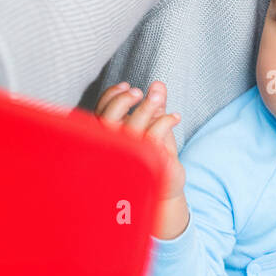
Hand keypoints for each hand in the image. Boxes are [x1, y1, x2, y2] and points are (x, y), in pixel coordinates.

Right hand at [95, 80, 185, 238]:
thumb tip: (158, 83)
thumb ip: (153, 106)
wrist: (163, 192)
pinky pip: (153, 137)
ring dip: (147, 107)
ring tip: (160, 97)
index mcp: (107, 141)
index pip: (99, 113)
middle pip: (108, 119)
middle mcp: (112, 150)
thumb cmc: (152, 160)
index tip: (127, 86)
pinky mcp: (148, 165)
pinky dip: (165, 121)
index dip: (111, 96)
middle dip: (124, 100)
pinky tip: (175, 117)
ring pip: (131, 127)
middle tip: (140, 92)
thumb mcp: (153, 129)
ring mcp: (129, 158)